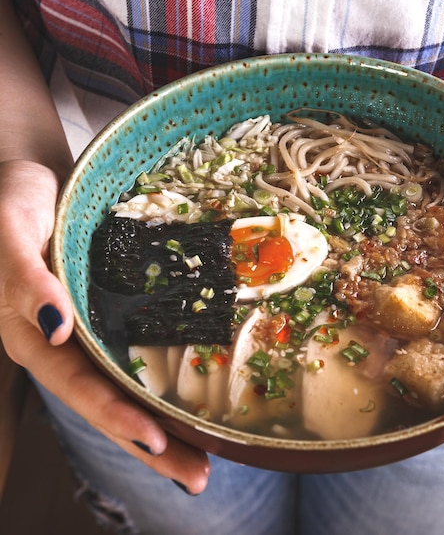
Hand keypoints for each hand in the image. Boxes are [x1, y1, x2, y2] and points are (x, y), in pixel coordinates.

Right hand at [0, 160, 209, 493]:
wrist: (36, 181)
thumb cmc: (14, 202)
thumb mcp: (10, 233)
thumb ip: (24, 281)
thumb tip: (53, 328)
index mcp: (33, 335)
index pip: (78, 387)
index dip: (115, 416)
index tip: (157, 442)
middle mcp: (64, 343)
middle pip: (108, 404)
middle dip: (150, 445)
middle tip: (199, 478)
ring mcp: (90, 331)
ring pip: (126, 387)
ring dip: (163, 423)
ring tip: (207, 456)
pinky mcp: (110, 314)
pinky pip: (138, 352)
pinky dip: (164, 379)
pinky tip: (193, 395)